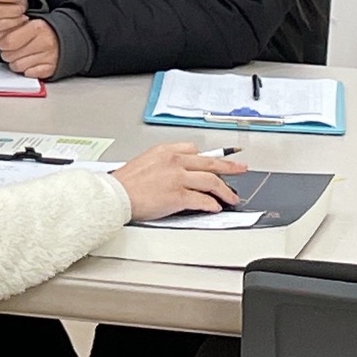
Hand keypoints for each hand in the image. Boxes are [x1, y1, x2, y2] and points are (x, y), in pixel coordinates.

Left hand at [0, 18, 59, 79]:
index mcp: (37, 28)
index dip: (2, 44)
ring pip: (18, 67)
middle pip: (11, 56)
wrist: (62, 40)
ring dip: (16, 63)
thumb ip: (13, 29)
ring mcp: (48, 57)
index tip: (4, 44)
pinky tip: (29, 63)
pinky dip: (27, 70)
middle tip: (13, 50)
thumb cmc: (41, 33)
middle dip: (8, 54)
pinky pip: (29, 74)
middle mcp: (44, 42)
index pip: (8, 42)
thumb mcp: (28, 24)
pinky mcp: (50, 69)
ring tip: (21, 56)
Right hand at [109, 143, 247, 221]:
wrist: (116, 195)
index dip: (207, 157)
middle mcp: (174, 161)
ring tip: (232, 197)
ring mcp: (178, 178)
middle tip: (240, 169)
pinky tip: (215, 207)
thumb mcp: (144, 162)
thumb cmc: (125, 183)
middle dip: (228, 166)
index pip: (193, 149)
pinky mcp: (178, 196)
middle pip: (209, 162)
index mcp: (164, 151)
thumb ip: (163, 163)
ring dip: (225, 190)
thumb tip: (177, 172)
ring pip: (211, 181)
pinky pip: (203, 199)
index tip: (216, 160)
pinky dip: (212, 204)